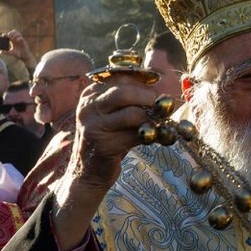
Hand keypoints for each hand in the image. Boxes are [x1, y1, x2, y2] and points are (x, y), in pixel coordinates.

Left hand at [2, 30, 37, 69]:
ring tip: (12, 38)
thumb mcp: (11, 53)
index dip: (6, 34)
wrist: (24, 56)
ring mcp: (20, 40)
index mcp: (13, 41)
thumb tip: (0, 52)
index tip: (3, 35)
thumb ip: (6, 52)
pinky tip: (16, 40)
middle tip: (8, 36)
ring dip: (14, 34)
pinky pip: (21, 38)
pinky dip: (19, 38)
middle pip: (14, 32)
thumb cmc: (18, 54)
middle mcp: (16, 39)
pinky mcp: (24, 42)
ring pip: (18, 33)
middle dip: (10, 33)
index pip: (9, 35)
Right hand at [52, 74, 157, 250]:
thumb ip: (129, 99)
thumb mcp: (112, 115)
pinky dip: (150, 135)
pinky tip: (156, 137)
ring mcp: (93, 126)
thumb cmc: (107, 139)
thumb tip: (160, 90)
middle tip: (163, 107)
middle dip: (149, 98)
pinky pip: (135, 135)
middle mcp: (88, 107)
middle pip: (126, 93)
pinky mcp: (103, 146)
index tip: (157, 93)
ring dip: (152, 119)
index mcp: (91, 94)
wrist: (88, 173)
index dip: (144, 83)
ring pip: (133, 114)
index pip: (121, 78)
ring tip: (160, 123)